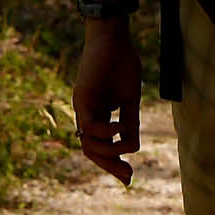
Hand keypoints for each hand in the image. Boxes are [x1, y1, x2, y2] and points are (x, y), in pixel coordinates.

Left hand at [72, 21, 142, 186]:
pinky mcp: (81, 98)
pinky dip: (106, 132)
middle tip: (128, 174)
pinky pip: (90, 125)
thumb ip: (130, 122)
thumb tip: (133, 147)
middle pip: (91, 150)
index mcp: (98, 115)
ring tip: (126, 149)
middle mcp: (86, 115)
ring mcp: (82, 107)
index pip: (100, 147)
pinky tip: (122, 127)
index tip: (129, 176)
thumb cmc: (122, 64)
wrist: (114, 38)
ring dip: (107, 152)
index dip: (113, 163)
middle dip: (109, 165)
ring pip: (88, 143)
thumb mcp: (130, 99)